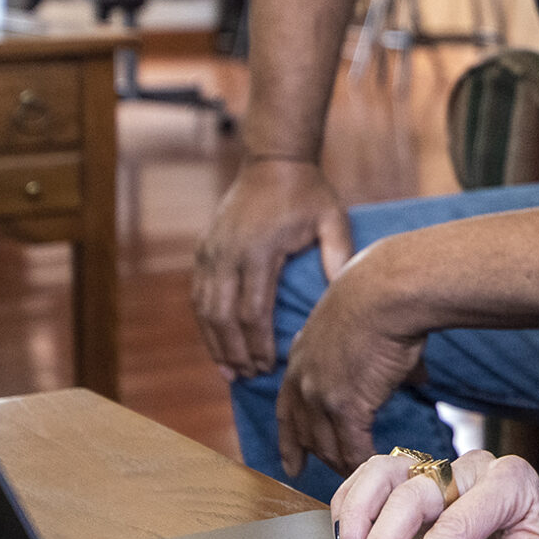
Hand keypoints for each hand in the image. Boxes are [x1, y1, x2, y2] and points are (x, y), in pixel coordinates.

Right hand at [190, 157, 353, 381]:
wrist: (273, 161)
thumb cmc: (308, 192)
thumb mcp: (332, 219)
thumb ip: (338, 254)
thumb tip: (340, 294)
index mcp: (259, 250)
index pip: (252, 311)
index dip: (257, 344)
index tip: (268, 367)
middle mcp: (228, 253)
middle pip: (222, 317)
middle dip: (234, 351)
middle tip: (248, 377)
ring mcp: (211, 251)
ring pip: (204, 308)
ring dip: (215, 342)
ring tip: (229, 371)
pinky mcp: (203, 249)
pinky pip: (198, 294)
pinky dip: (205, 322)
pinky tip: (216, 342)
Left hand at [275, 259, 426, 476]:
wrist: (387, 290)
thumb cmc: (385, 297)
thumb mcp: (366, 327)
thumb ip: (379, 358)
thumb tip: (416, 377)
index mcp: (302, 355)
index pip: (287, 408)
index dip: (291, 439)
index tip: (292, 463)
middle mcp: (302, 378)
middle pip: (305, 434)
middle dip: (318, 460)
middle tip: (337, 482)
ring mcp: (319, 394)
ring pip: (328, 447)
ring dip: (346, 466)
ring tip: (365, 482)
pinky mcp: (344, 405)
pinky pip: (352, 448)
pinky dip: (365, 464)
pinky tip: (380, 471)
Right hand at [332, 449, 538, 538]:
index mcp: (512, 483)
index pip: (456, 523)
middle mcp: (474, 469)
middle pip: (412, 495)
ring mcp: (445, 471)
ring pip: (386, 472)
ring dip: (358, 515)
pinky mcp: (423, 482)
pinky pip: (376, 477)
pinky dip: (353, 503)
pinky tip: (344, 537)